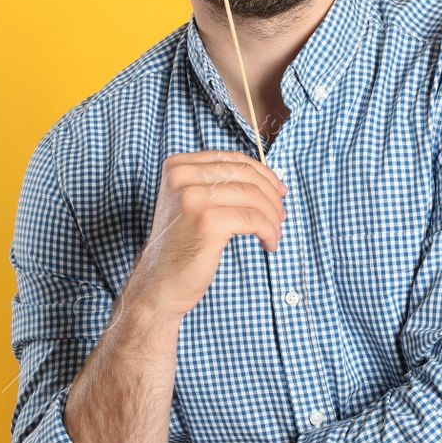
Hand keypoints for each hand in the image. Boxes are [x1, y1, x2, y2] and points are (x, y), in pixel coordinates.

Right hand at [124, 150, 286, 320]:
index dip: (262, 173)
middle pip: (245, 175)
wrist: (160, 283)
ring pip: (253, 196)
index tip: (279, 190)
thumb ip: (219, 184)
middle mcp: (182, 176)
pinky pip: (253, 219)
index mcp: (178, 166)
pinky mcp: (207, 221)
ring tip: (275, 233)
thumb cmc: (182, 245)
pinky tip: (268, 244)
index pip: (232, 159)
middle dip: (271, 195)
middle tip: (281, 215)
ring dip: (273, 216)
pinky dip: (268, 231)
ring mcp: (193, 197)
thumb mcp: (193, 203)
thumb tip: (271, 180)